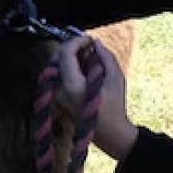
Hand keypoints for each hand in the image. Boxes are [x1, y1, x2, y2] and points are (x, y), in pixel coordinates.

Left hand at [56, 35, 137, 160]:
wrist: (109, 133)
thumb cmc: (114, 107)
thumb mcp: (115, 78)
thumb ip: (105, 57)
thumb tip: (96, 43)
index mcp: (71, 85)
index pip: (66, 53)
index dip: (77, 41)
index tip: (90, 39)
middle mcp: (59, 88)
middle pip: (57, 57)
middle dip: (72, 47)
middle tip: (89, 46)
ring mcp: (57, 93)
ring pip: (57, 64)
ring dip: (71, 56)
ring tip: (89, 55)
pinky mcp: (59, 95)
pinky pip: (60, 74)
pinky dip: (70, 66)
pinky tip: (85, 66)